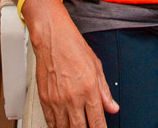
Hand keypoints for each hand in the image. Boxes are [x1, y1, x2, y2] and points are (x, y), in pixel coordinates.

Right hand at [30, 13, 118, 127]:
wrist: (52, 38)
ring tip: (76, 127)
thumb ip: (105, 92)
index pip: (97, 123)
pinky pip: (51, 122)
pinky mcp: (45, 100)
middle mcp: (73, 98)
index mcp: (89, 90)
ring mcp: (57, 101)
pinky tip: (63, 125)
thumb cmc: (74, 48)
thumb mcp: (97, 68)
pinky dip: (57, 127)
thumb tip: (112, 107)